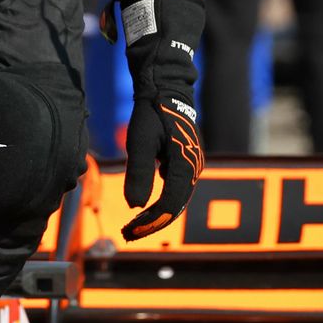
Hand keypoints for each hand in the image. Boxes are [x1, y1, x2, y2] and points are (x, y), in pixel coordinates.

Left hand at [122, 95, 204, 240]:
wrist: (166, 89)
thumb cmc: (151, 113)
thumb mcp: (139, 142)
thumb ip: (139, 174)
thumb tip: (135, 207)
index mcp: (185, 163)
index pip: (170, 203)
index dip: (150, 221)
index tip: (129, 231)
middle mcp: (194, 167)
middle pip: (176, 206)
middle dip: (152, 223)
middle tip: (127, 234)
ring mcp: (193, 165)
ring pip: (177, 199)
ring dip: (157, 214)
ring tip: (134, 226)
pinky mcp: (188, 162)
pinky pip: (177, 189)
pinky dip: (161, 201)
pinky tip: (145, 206)